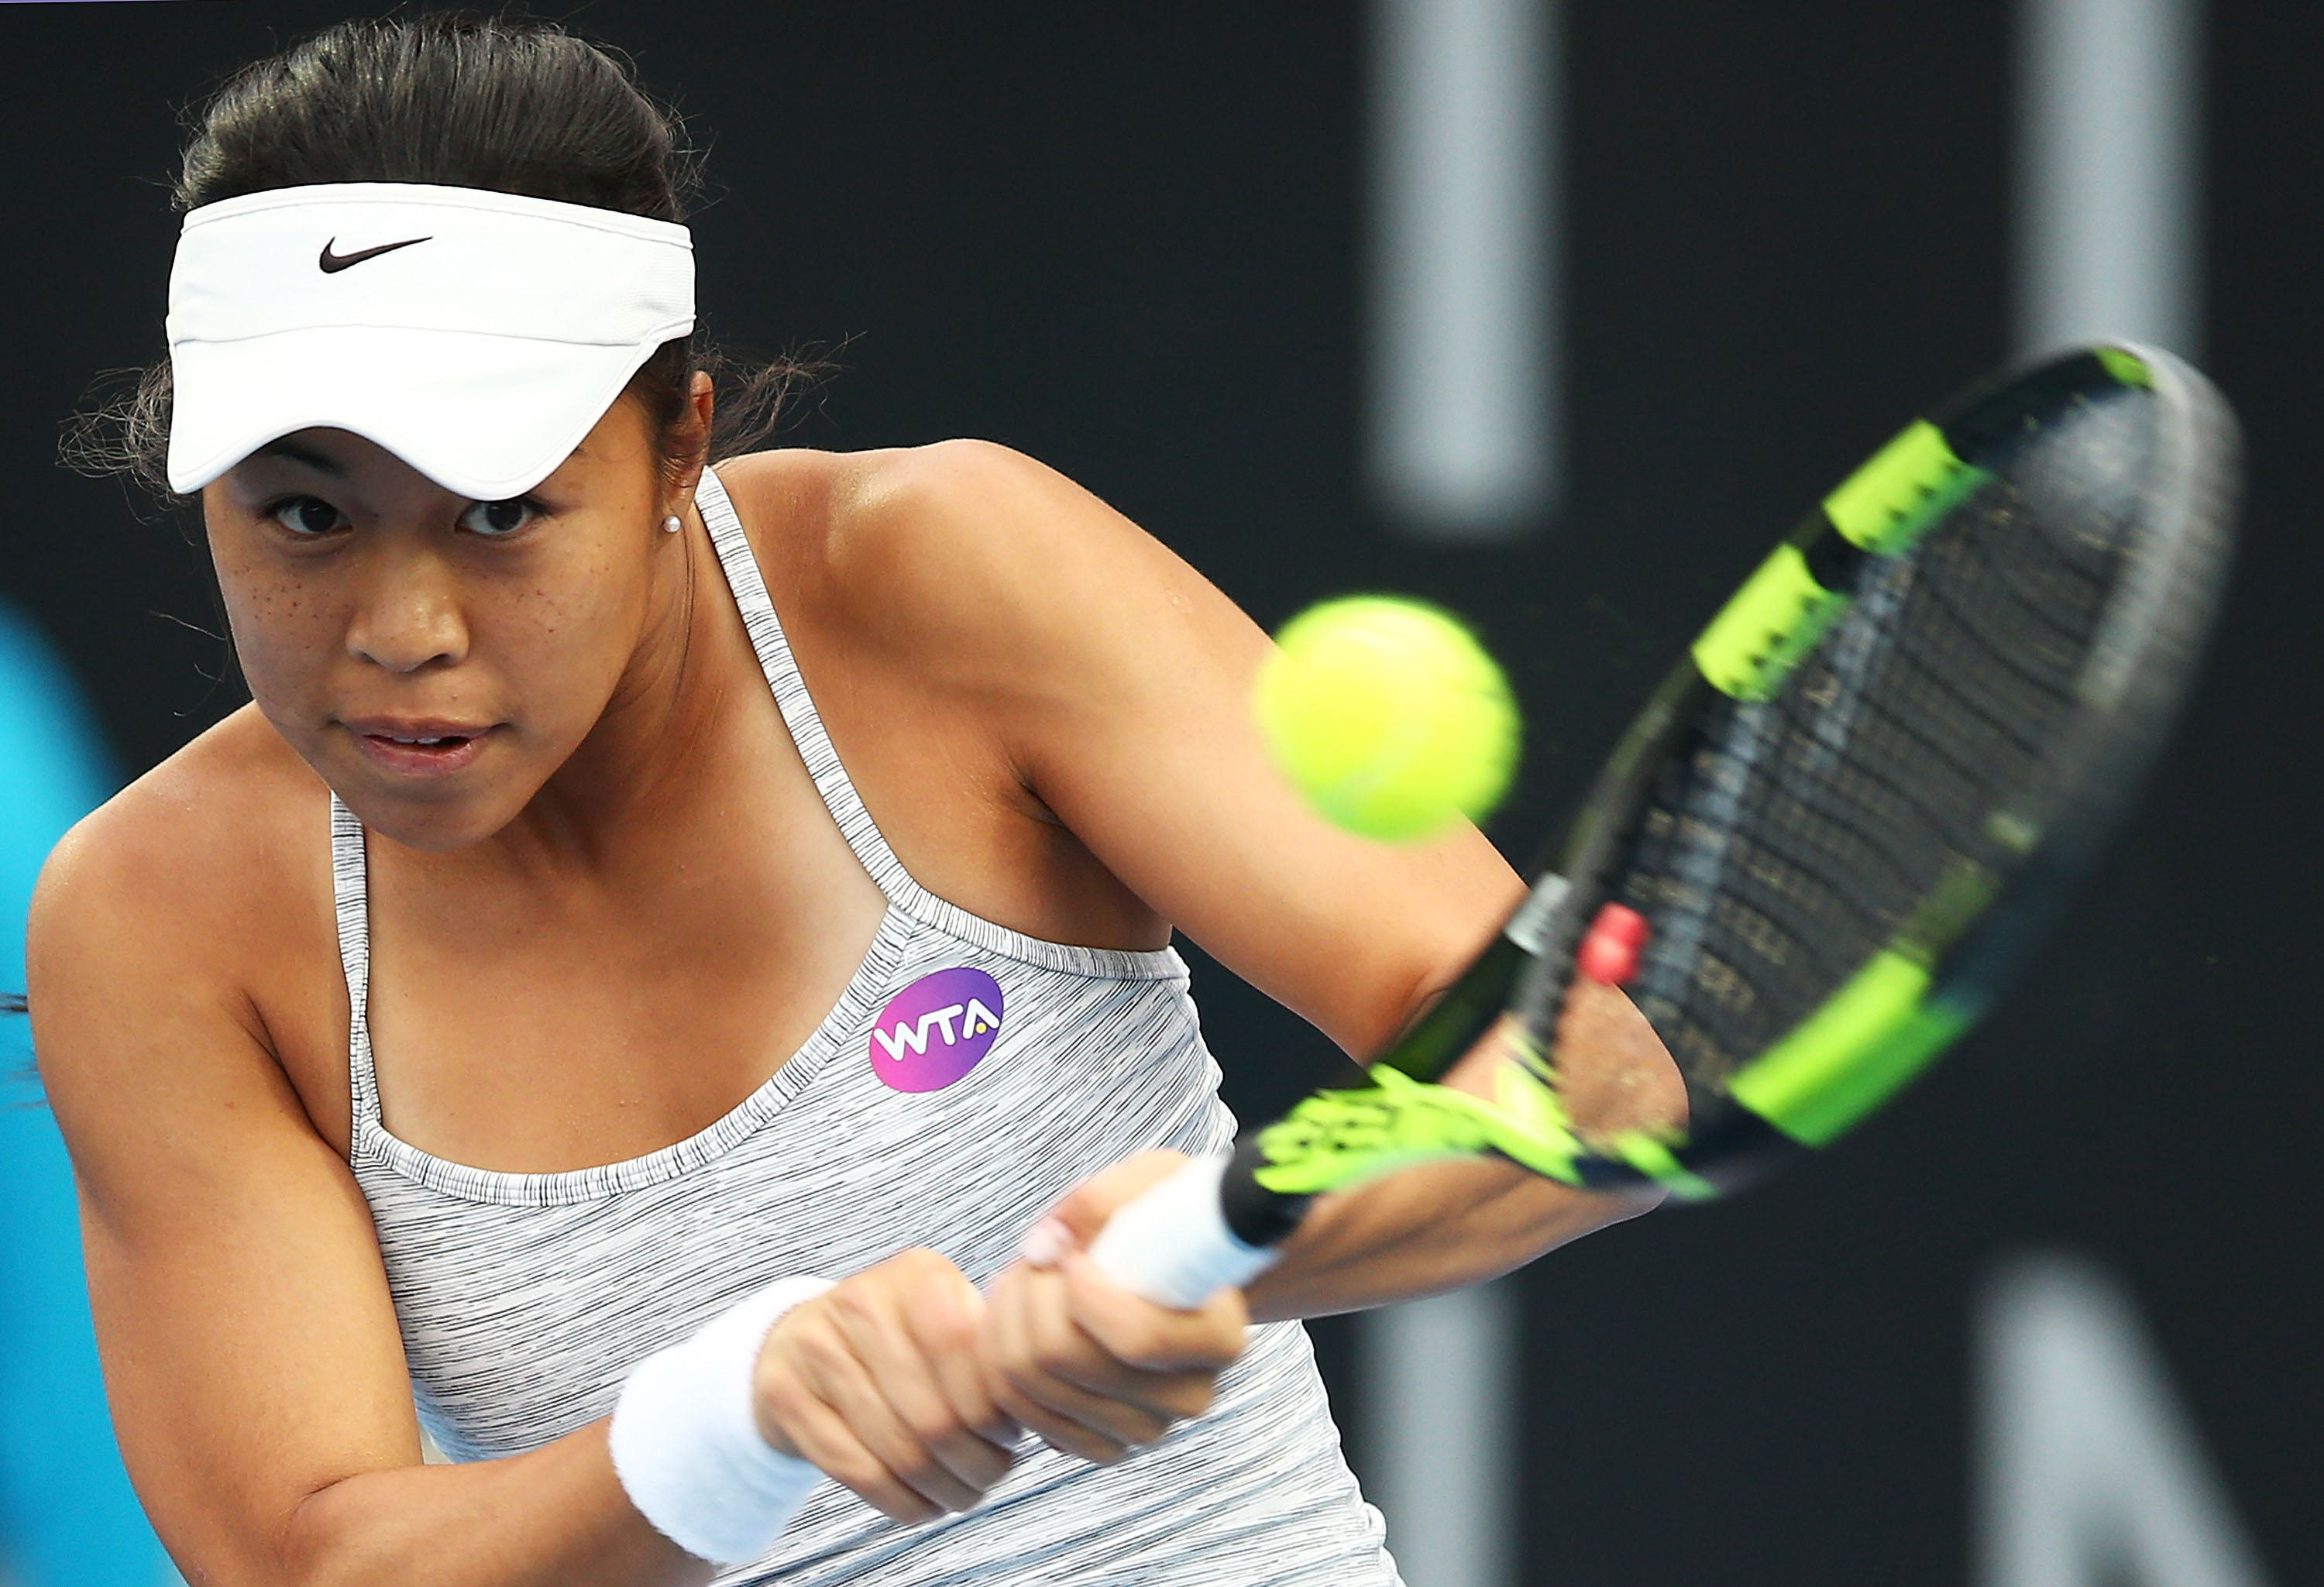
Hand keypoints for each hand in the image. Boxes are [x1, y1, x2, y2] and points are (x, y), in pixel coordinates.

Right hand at [752, 1248, 1020, 1522]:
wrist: (800, 1341)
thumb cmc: (897, 1341)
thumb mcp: (945, 1322)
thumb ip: (987, 1355)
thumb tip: (1033, 1412)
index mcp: (918, 1276)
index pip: (966, 1352)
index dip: (994, 1409)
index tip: (1008, 1437)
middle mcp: (863, 1301)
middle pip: (935, 1414)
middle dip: (975, 1461)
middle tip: (990, 1475)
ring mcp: (816, 1346)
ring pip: (898, 1450)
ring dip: (942, 1489)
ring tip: (963, 1494)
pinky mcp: (785, 1394)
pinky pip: (856, 1471)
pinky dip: (900, 1502)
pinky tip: (922, 1504)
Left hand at [982, 1151, 1249, 1464]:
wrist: (1177, 1268)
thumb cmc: (1170, 1220)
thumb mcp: (1155, 1182)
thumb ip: (1103, 1201)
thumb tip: (1044, 1245)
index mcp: (1218, 1337)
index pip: (1137, 1339)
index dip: (1083, 1293)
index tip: (1073, 1255)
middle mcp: (1187, 1395)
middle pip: (1065, 1361)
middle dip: (1030, 1295)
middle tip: (1038, 1258)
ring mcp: (1142, 1428)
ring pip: (1030, 1387)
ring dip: (1007, 1321)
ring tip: (1029, 1281)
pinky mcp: (1098, 1443)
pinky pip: (1017, 1413)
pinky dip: (1000, 1360)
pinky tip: (1020, 1321)